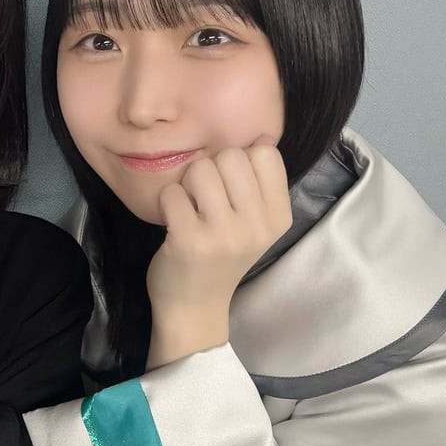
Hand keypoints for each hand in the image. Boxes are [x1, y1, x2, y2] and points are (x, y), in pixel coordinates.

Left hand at [146, 142, 290, 368]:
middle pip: (230, 156)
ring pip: (200, 168)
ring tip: (190, 210)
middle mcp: (257, 226)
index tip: (230, 189)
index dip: (240, 161)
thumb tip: (262, 136)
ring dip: (187, 185)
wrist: (194, 309)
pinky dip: (167, 202)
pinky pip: (172, 192)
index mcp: (278, 217)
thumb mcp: (253, 224)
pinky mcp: (188, 241)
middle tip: (205, 200)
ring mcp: (223, 235)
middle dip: (210, 170)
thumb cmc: (221, 258)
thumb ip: (259, 182)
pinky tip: (174, 223)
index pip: (265, 153)